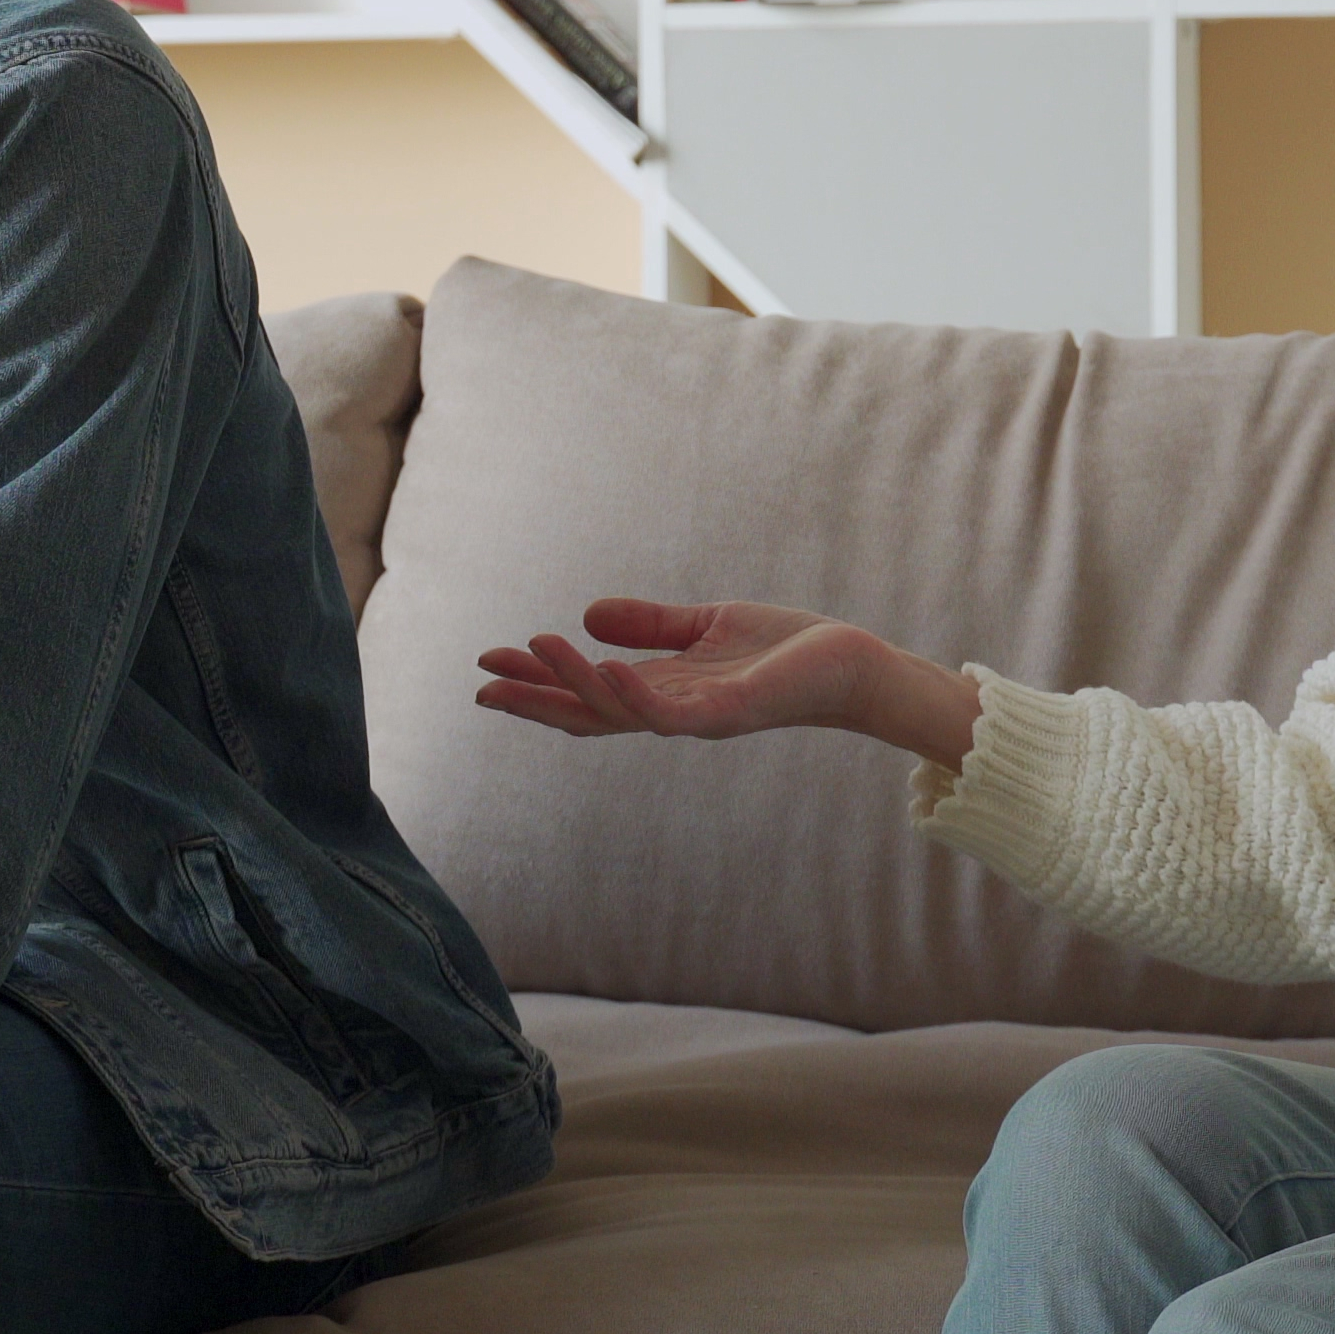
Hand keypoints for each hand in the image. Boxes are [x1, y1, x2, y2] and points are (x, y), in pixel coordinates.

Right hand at [475, 596, 985, 768]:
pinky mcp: (729, 710)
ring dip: (571, 683)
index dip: (538, 683)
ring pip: (618, 710)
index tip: (490, 664)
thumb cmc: (788, 651)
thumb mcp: (706, 626)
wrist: (853, 665)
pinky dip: (632, 693)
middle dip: (534, 700)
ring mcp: (698, 716)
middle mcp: (673, 712)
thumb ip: (651, 626)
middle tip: (481, 683)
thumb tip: (586, 616)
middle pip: (588, 714)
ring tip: (532, 648)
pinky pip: (669, 711)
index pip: (587, 693)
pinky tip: (603, 668)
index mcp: (665, 692)